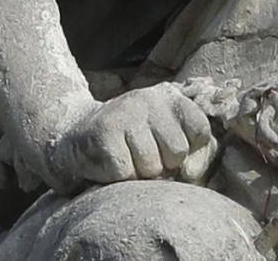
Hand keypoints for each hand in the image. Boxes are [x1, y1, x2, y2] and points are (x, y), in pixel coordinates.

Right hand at [38, 83, 222, 190]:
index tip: (169, 149)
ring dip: (139, 174)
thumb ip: (189, 150)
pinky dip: (118, 178)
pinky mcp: (105, 132)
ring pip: (151, 167)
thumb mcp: (162, 135)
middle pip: (177, 152)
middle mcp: (149, 99)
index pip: (200, 130)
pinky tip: (110, 162)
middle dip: (163, 165)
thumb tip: (192, 172)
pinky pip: (125, 173)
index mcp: (170, 98)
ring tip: (127, 158)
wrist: (77, 133)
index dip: (189, 151)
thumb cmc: (130, 141)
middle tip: (144, 156)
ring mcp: (126, 113)